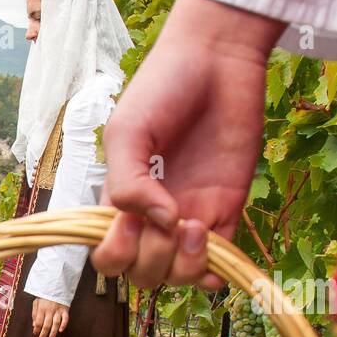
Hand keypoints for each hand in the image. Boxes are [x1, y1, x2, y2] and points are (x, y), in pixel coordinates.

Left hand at [31, 298, 69, 336]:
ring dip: (53, 332)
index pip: (38, 322)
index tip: (35, 334)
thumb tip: (34, 325)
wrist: (56, 286)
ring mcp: (58, 310)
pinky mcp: (65, 309)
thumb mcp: (36, 302)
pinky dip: (64, 324)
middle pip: (46, 325)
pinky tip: (61, 330)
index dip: (36, 329)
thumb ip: (34, 313)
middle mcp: (50, 310)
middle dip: (43, 334)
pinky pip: (65, 318)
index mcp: (41, 308)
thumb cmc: (44, 296)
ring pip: (55, 323)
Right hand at [91, 0, 283, 289]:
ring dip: (185, 264)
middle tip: (169, 219)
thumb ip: (128, 183)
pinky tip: (215, 252)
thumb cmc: (163, 89)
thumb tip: (159, 222)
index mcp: (121, 204)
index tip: (130, 222)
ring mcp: (190, 218)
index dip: (116, 253)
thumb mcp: (128, 132)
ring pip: (178, 275)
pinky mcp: (228, 212)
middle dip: (152, 258)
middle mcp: (152, 219)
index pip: (108, 256)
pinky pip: (219, 263)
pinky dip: (216, 271)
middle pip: (142, 274)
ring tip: (197, 224)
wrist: (217, 61)